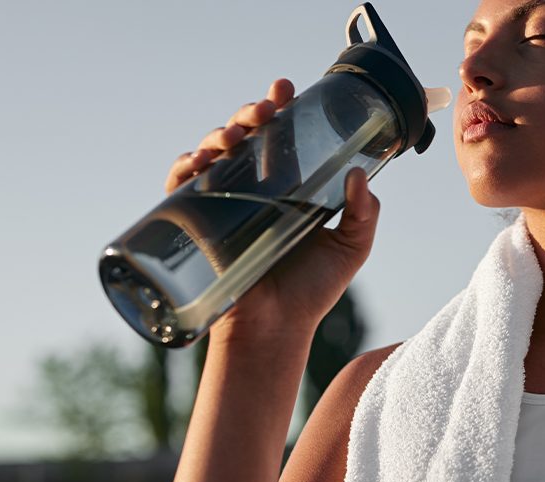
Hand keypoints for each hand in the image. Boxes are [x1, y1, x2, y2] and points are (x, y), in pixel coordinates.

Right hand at [164, 79, 380, 349]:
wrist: (277, 331)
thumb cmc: (312, 291)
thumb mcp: (352, 247)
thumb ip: (364, 212)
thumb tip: (360, 173)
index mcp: (289, 187)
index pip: (281, 137)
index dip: (279, 108)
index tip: (286, 88)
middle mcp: (254, 189)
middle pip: (245, 136)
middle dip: (251, 112)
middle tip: (266, 109)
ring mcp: (224, 204)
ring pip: (213, 153)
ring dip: (220, 133)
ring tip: (238, 133)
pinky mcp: (198, 224)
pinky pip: (181, 186)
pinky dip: (185, 167)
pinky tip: (199, 160)